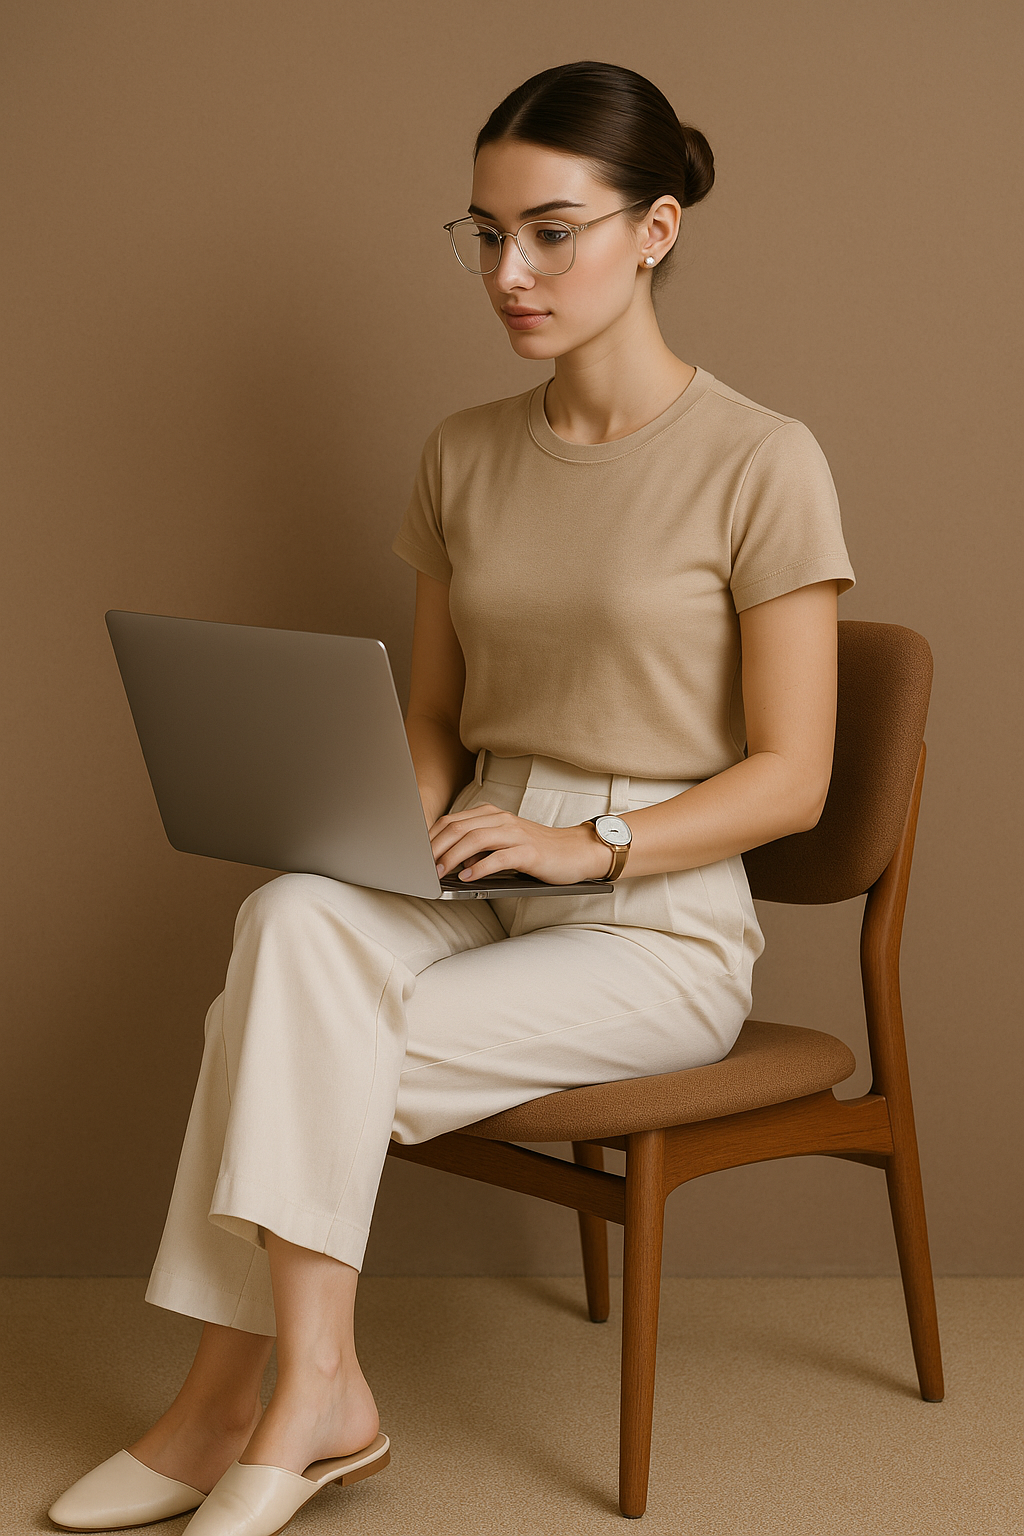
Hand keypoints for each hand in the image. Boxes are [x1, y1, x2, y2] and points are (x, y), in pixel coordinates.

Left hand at [429, 803, 613, 884]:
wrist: (575, 852)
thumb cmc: (536, 851)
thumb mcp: (501, 844)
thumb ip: (477, 848)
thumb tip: (448, 861)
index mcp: (491, 815)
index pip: (452, 821)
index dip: (431, 837)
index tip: (417, 855)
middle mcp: (501, 820)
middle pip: (458, 828)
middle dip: (436, 847)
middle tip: (423, 867)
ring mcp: (515, 834)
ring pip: (475, 839)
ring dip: (453, 857)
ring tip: (440, 873)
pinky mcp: (528, 851)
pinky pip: (499, 857)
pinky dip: (480, 867)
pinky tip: (468, 877)